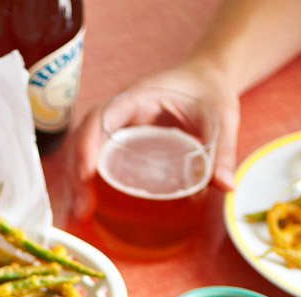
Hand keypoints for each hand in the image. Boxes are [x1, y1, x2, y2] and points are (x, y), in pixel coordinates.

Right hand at [69, 62, 240, 203]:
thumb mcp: (221, 117)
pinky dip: (85, 179)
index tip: (85, 173)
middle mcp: (119, 109)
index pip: (103, 116)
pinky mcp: (118, 139)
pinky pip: (93, 156)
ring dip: (74, 180)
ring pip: (83, 149)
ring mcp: (116, 125)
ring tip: (79, 213)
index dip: (89, 143)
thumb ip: (223, 150)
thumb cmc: (210, 91)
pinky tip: (86, 203)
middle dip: (75, 172)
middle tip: (81, 208)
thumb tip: (226, 187)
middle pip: (83, 137)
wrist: (206, 78)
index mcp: (138, 96)